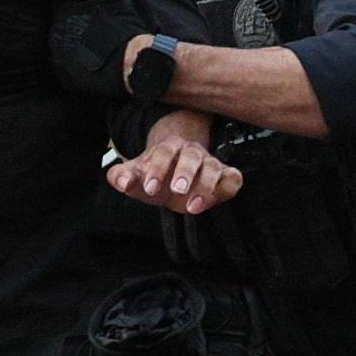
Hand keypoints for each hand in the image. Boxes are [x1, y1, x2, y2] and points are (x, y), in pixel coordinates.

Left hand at [106, 110, 240, 215]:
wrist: (176, 169)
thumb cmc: (157, 175)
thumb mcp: (137, 175)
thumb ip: (123, 177)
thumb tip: (122, 181)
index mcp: (167, 149)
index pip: (163, 153)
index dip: (157, 169)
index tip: (150, 188)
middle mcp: (191, 153)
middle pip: (191, 157)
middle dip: (185, 173)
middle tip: (176, 190)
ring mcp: (210, 164)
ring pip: (213, 168)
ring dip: (205, 185)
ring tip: (193, 207)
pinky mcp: (225, 176)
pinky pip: (233, 178)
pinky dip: (231, 184)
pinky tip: (221, 195)